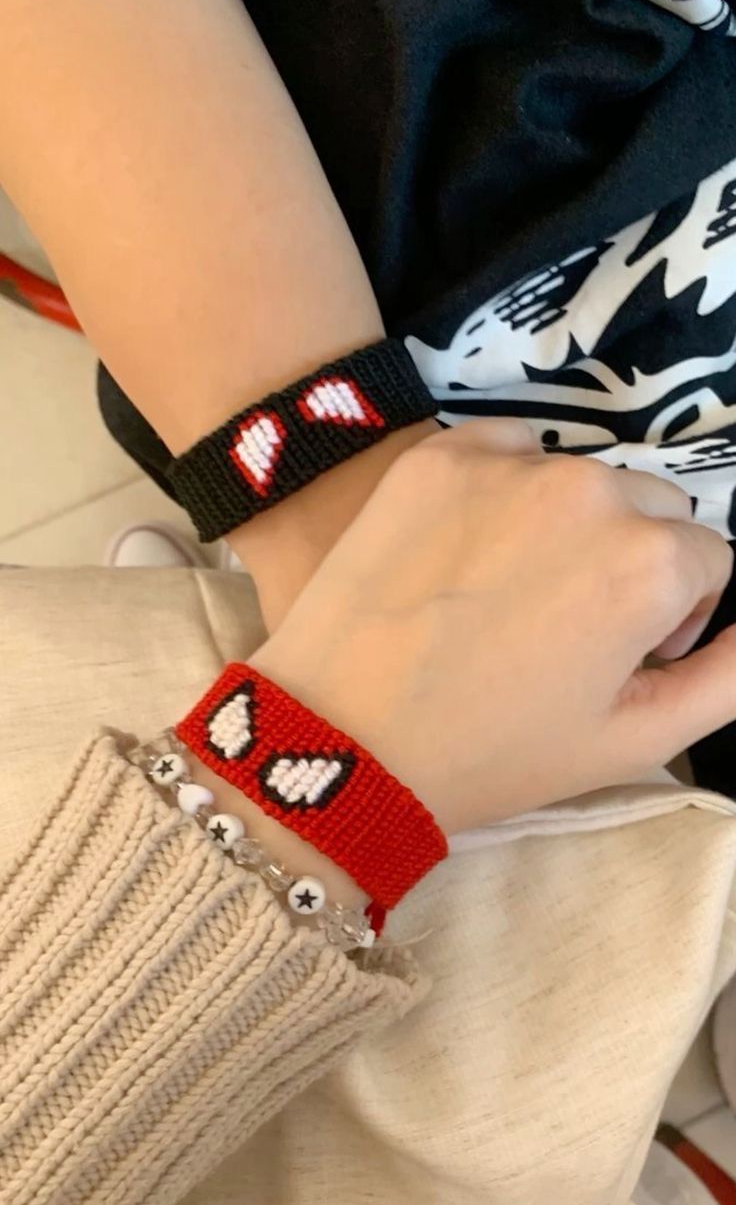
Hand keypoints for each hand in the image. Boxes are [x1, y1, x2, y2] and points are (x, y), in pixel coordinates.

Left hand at [250, 419, 735, 834]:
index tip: (617, 658)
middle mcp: (590, 490)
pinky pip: (507, 452)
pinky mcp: (438, 453)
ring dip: (567, 524)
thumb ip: (729, 678)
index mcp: (651, 561)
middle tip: (562, 627)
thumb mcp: (636, 740)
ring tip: (505, 592)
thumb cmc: (492, 752)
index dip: (674, 616)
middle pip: (651, 507)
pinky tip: (462, 554)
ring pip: (579, 478)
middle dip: (631, 559)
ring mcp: (508, 462)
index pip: (709, 560)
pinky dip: (503, 492)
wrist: (338, 738)